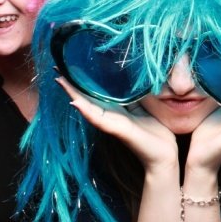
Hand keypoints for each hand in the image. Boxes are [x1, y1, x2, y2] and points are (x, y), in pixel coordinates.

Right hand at [56, 76, 179, 172]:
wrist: (164, 155)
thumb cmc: (155, 131)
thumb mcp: (143, 106)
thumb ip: (133, 95)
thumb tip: (132, 74)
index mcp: (115, 109)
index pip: (94, 92)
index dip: (81, 80)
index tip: (67, 65)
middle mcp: (110, 116)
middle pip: (86, 98)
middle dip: (71, 85)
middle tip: (56, 68)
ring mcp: (112, 123)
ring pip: (88, 107)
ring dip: (73, 94)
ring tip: (60, 81)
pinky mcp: (119, 129)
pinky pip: (100, 119)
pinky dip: (87, 111)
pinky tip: (75, 103)